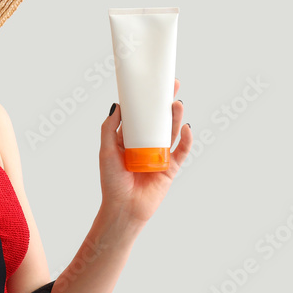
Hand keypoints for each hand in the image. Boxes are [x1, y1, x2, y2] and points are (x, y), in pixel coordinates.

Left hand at [98, 79, 191, 225]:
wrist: (123, 209)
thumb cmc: (112, 182)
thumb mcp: (106, 150)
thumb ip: (109, 128)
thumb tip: (117, 105)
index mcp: (129, 139)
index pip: (139, 115)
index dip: (145, 99)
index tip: (151, 83)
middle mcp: (145, 144)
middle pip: (158, 119)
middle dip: (166, 102)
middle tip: (173, 85)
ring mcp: (159, 155)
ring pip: (171, 132)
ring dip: (175, 117)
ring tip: (176, 104)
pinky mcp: (170, 168)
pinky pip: (181, 151)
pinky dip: (186, 140)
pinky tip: (186, 128)